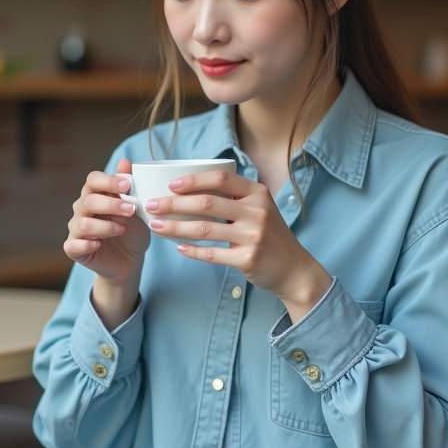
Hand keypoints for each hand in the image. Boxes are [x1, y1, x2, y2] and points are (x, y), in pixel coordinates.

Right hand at [64, 158, 149, 287]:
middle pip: (88, 200)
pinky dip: (86, 244)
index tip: (127, 186)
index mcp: (95, 194)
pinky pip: (73, 245)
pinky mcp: (74, 249)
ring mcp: (76, 229)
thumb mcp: (137, 209)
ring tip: (122, 229)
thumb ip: (130, 187)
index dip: (108, 181)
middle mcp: (82, 209)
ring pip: (83, 224)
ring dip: (105, 226)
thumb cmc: (132, 230)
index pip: (93, 180)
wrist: (130, 260)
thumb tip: (125, 162)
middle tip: (131, 210)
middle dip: (111, 204)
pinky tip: (99, 244)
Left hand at [145, 170, 332, 321]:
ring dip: (176, 227)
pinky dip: (191, 250)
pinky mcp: (248, 259)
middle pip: (207, 203)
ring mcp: (254, 236)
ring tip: (157, 226)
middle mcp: (258, 211)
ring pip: (205, 229)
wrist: (294, 269)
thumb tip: (190, 191)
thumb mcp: (260, 209)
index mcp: (258, 193)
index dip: (193, 180)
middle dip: (174, 204)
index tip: (170, 185)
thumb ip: (234, 198)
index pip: (221, 178)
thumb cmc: (270, 236)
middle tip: (152, 206)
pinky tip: (178, 247)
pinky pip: (211, 254)